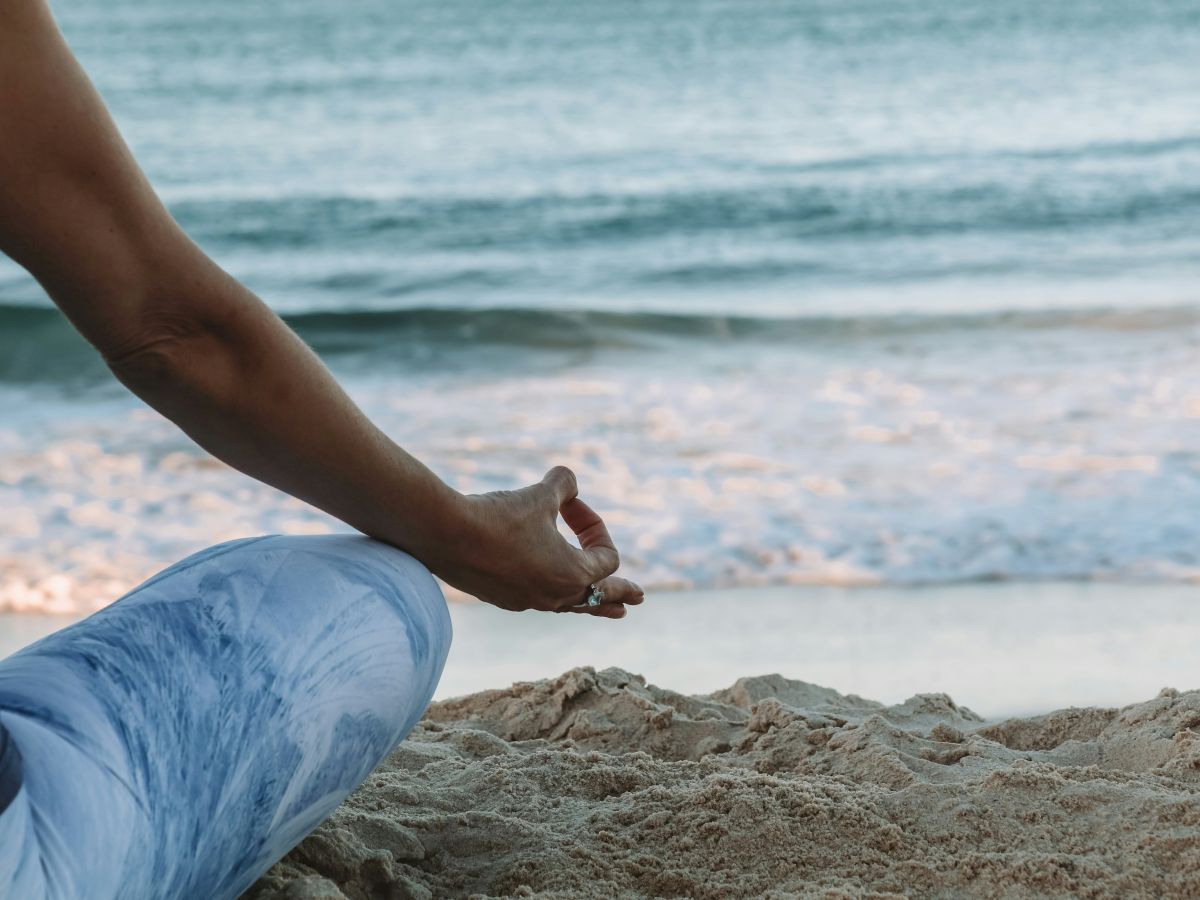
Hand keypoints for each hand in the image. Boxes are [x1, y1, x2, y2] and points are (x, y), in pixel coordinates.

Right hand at [422, 466, 643, 618]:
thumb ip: (564, 485)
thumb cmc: (499, 515)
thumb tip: (570, 482)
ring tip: (612, 610)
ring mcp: (528, 601)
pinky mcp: (503, 599)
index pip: (606, 557)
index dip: (595, 525)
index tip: (570, 504)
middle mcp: (554, 596)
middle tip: (639, 598)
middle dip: (620, 593)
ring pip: (570, 605)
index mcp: (573, 574)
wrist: (446, 535)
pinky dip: (552, 592)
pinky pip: (538, 599)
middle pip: (598, 598)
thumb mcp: (540, 493)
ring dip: (591, 603)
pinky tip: (548, 591)